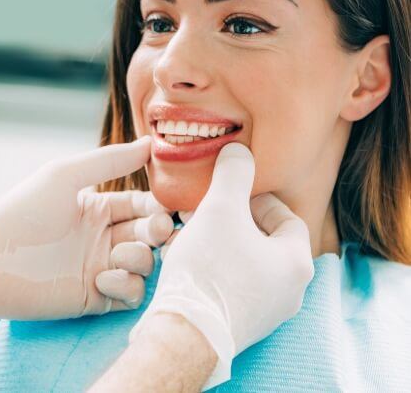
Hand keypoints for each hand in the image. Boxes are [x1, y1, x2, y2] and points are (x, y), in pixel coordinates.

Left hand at [0, 136, 174, 321]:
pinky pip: (131, 293)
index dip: (159, 205)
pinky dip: (125, 285)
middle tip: (158, 230)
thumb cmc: (25, 210)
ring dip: (140, 258)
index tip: (169, 207)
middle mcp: (104, 238)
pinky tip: (101, 279)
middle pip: (150, 234)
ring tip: (116, 256)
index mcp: (99, 209)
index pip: (142, 205)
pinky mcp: (95, 297)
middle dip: (159, 231)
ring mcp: (101, 268)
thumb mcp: (66, 175)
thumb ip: (111, 160)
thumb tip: (150, 142)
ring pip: (145, 263)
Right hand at [129, 143, 313, 389]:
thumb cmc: (210, 268)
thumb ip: (234, 172)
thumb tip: (239, 150)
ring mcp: (267, 311)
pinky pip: (233, 281)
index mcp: (296, 263)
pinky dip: (215, 262)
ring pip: (245, 259)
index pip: (286, 217)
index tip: (233, 193)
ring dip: (220, 238)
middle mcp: (289, 290)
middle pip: (263, 238)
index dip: (258, 198)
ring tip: (192, 227)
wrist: (185, 333)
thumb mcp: (221, 207)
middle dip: (233, 217)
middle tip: (208, 208)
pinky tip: (189, 254)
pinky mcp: (242, 322)